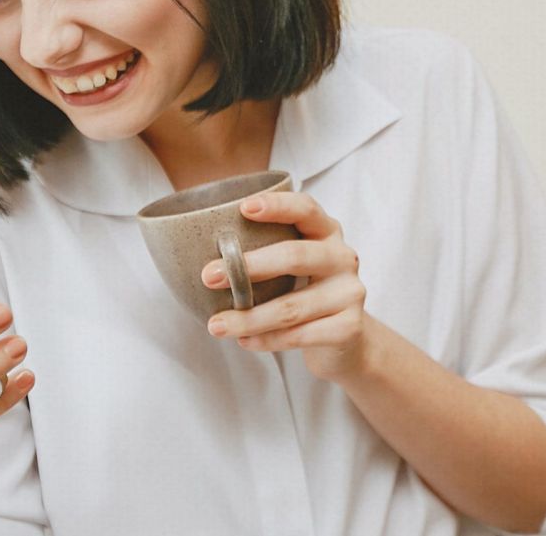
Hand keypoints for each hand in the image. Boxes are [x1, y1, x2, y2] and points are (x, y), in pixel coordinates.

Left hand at [200, 192, 366, 380]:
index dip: (277, 205)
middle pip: (295, 256)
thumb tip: (195, 251)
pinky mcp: (350, 327)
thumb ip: (263, 250)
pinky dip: (267, 340)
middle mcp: (343, 256)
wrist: (348, 341)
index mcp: (326, 231)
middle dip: (248, 267)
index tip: (243, 208)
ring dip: (249, 317)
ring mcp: (350, 292)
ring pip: (292, 307)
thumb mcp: (292, 265)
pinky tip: (243, 340)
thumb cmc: (304, 292)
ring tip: (216, 325)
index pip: (305, 208)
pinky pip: (300, 335)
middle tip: (209, 276)